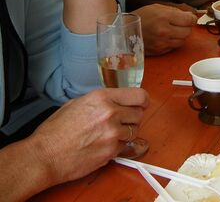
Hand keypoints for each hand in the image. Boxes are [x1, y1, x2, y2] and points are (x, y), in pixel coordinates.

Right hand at [29, 88, 147, 187]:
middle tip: (123, 121)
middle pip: (139, 114)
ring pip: (134, 131)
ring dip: (126, 133)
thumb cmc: (56, 130)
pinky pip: (124, 146)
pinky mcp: (111, 151)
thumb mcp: (78, 102)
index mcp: (103, 97)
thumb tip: (115, 100)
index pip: (138, 95)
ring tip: (109, 134)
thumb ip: (101, 100)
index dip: (143, 101)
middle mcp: (111, 113)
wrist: (44, 155)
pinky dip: (118, 146)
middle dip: (133, 117)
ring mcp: (112, 133)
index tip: (142, 104)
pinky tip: (103, 145)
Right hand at [133, 4, 197, 54]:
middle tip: (180, 23)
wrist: (125, 31)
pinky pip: (174, 47)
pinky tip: (166, 37)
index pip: (189, 20)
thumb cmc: (143, 16)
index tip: (189, 17)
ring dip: (181, 35)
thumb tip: (191, 16)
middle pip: (188, 31)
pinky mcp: (159, 52)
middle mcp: (164, 32)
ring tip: (172, 30)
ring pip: (183, 40)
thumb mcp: (158, 7)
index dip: (191, 18)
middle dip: (187, 27)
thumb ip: (175, 11)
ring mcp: (162, 43)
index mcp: (164, 17)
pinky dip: (173, 42)